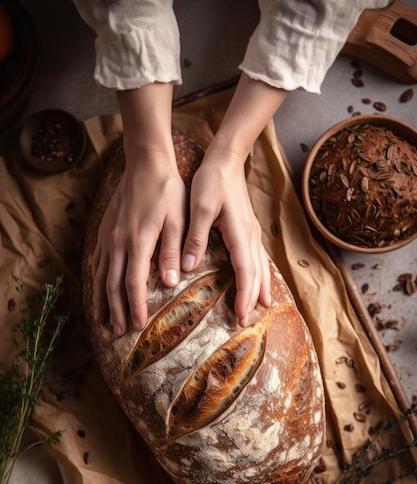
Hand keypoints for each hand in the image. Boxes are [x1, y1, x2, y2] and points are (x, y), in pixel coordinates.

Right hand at [92, 149, 185, 334]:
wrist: (146, 163)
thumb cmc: (167, 191)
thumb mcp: (178, 220)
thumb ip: (173, 251)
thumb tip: (171, 283)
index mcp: (138, 241)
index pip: (133, 283)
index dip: (136, 306)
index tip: (139, 325)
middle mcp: (118, 242)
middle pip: (112, 284)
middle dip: (116, 310)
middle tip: (120, 332)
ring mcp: (108, 236)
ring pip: (100, 275)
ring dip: (102, 299)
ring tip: (103, 320)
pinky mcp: (105, 229)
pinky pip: (96, 260)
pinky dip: (95, 279)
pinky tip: (97, 289)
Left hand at [182, 149, 270, 326]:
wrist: (226, 160)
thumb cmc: (212, 181)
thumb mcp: (199, 206)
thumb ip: (195, 236)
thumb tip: (188, 266)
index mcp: (239, 233)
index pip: (245, 272)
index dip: (244, 295)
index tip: (241, 316)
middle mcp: (250, 236)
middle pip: (256, 274)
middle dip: (253, 299)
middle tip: (246, 323)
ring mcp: (252, 233)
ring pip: (261, 267)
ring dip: (260, 289)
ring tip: (261, 309)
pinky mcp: (248, 230)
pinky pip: (258, 259)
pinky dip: (260, 275)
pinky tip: (259, 283)